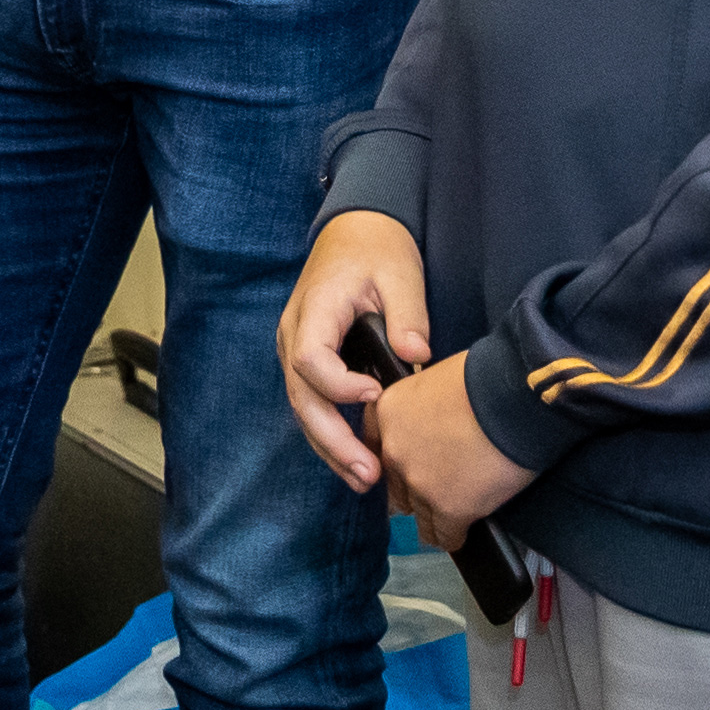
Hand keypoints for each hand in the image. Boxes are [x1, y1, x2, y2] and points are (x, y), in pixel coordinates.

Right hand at [281, 214, 435, 487]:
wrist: (355, 230)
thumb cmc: (377, 248)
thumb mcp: (400, 272)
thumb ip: (407, 314)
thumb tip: (415, 356)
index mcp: (314, 309)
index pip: (310, 359)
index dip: (338, 385)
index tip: (376, 394)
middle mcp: (294, 334)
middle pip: (301, 398)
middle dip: (333, 440)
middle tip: (368, 473)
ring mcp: (295, 349)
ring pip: (303, 409)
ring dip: (330, 448)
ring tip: (364, 479)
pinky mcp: (308, 361)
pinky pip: (313, 403)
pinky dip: (331, 434)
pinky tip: (356, 459)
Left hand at [373, 343, 529, 531]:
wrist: (516, 396)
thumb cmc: (487, 378)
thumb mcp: (437, 378)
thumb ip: (423, 409)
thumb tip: (436, 425)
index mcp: (387, 413)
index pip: (376, 451)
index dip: (398, 461)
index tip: (412, 467)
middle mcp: (394, 451)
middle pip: (396, 488)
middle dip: (414, 491)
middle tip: (437, 490)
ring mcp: (419, 482)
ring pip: (419, 517)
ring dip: (434, 516)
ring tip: (449, 519)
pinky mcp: (448, 508)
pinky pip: (445, 536)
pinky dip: (455, 536)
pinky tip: (463, 532)